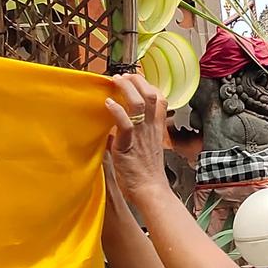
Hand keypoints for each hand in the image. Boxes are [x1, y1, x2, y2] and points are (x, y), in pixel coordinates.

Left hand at [105, 74, 170, 204]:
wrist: (151, 190)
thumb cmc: (146, 173)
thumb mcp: (146, 149)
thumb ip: (135, 136)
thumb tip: (114, 130)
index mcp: (156, 128)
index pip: (160, 99)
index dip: (148, 85)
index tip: (135, 80)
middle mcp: (151, 128)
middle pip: (151, 95)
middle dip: (137, 81)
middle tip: (123, 76)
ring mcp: (141, 135)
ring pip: (139, 104)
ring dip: (126, 89)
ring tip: (116, 82)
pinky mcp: (129, 145)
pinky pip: (125, 124)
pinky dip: (116, 111)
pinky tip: (108, 104)